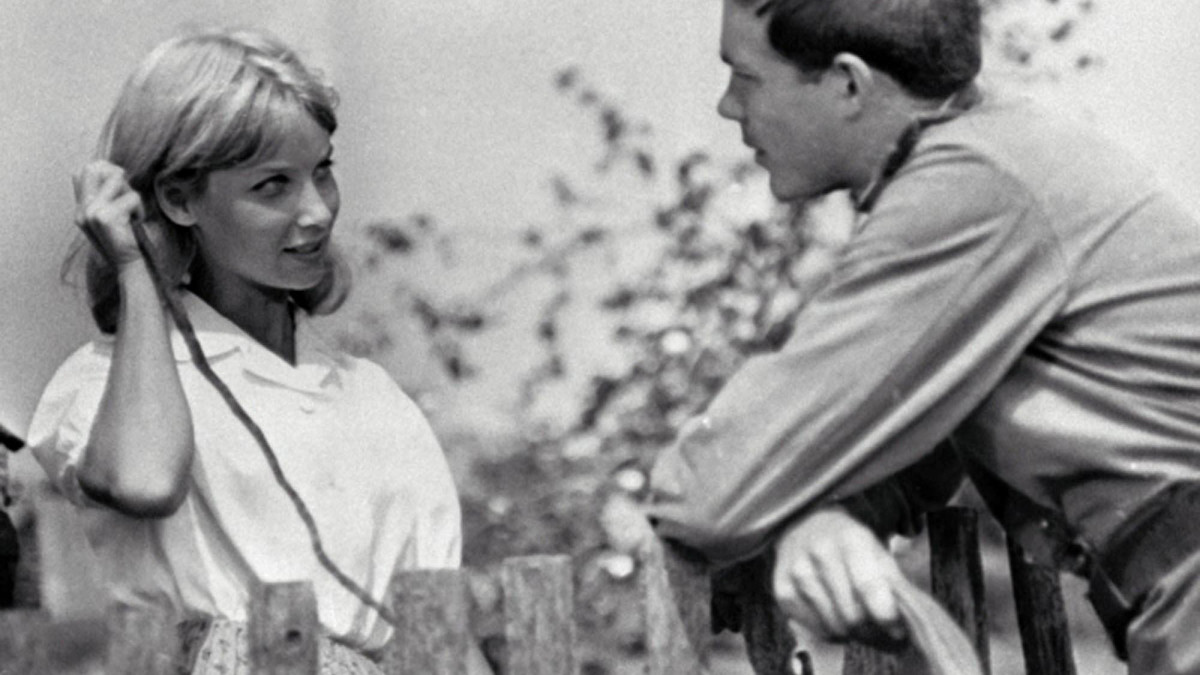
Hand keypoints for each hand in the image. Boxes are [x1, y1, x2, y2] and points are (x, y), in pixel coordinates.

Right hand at [73, 160, 146, 267]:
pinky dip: (140, 209)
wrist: (128, 265)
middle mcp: (82, 209)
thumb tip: (115, 170)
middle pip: (93, 168)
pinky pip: (132, 197)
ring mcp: (91, 212)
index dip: (101, 169)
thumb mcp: (109, 218)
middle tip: (128, 195)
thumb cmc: (124, 240)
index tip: (119, 183)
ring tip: (133, 212)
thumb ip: (106, 197)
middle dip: (116, 174)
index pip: (81, 172)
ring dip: (131, 193)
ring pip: (116, 178)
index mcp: (81, 209)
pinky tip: (136, 223)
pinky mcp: (105, 217)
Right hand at [772, 505, 906, 648]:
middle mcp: (819, 553)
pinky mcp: (782, 591)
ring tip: (859, 621)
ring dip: (853, 634)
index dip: (887, 616)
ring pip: (834, 627)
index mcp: (850, 539)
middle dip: (873, 631)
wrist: (804, 524)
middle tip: (882, 631)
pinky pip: (816, 630)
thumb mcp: (877, 551)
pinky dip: (832, 632)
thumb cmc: (848, 543)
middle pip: (852, 615)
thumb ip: (894, 584)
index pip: (869, 587)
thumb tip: (908, 620)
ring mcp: (797, 573)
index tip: (898, 630)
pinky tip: (836, 616)